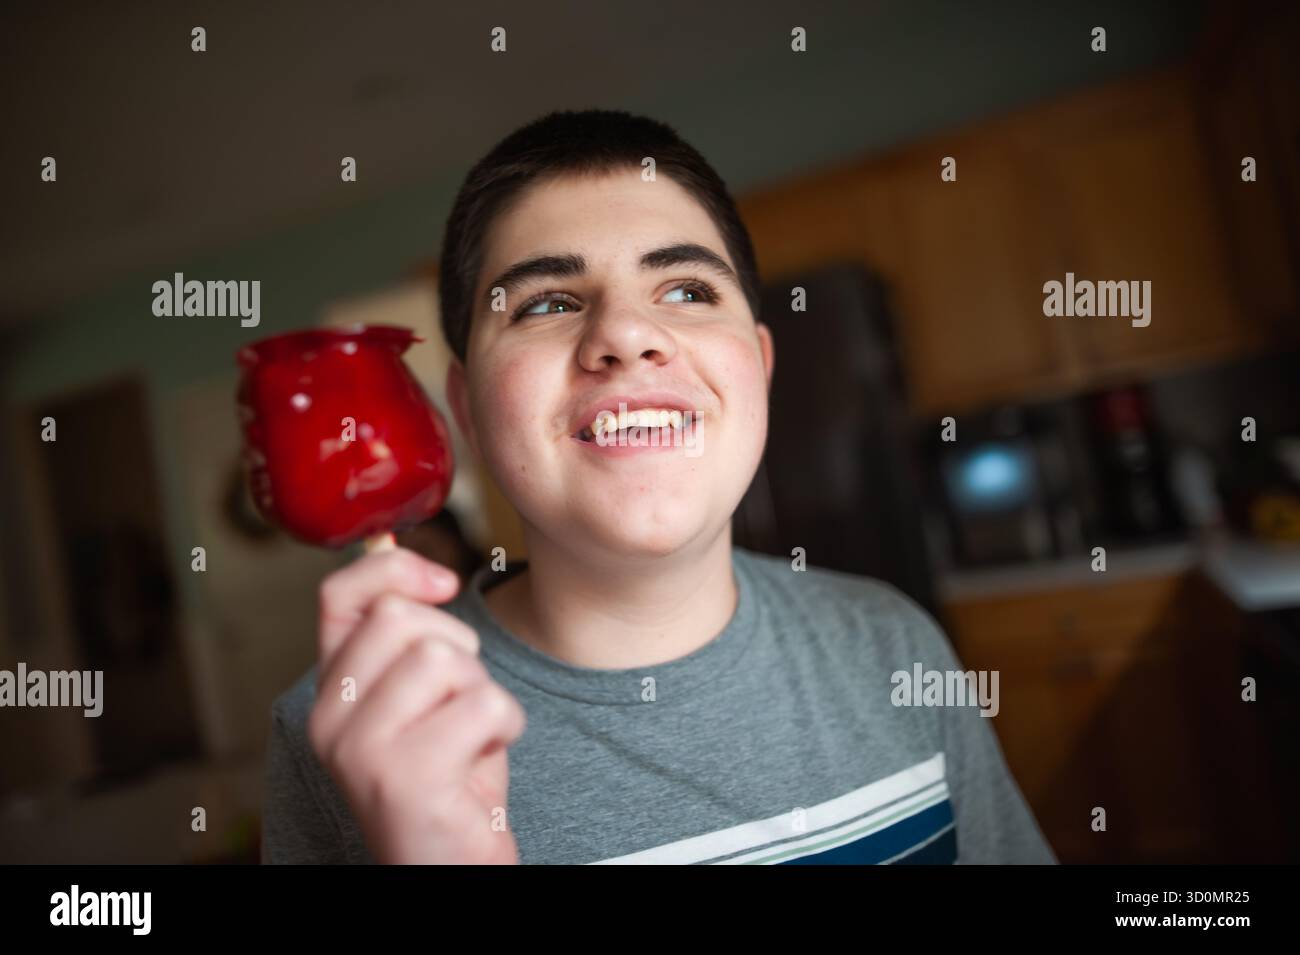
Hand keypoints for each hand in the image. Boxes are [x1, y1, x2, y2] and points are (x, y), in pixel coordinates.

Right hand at [307, 547, 525, 862]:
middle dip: (458, 646)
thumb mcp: (420, 695)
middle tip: (461, 700)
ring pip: (445, 658)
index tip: (443, 583)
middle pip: (401, 618)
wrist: (452, 863)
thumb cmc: (449, 775)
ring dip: (482, 690)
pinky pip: (484, 703)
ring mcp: (361, 748)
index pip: (338, 594)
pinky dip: (506, 724)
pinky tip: (485, 757)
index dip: (396, 570)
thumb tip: (411, 563)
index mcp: (332, 691)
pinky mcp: (404, 776)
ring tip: (471, 734)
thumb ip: (407, 639)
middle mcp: (330, 718)